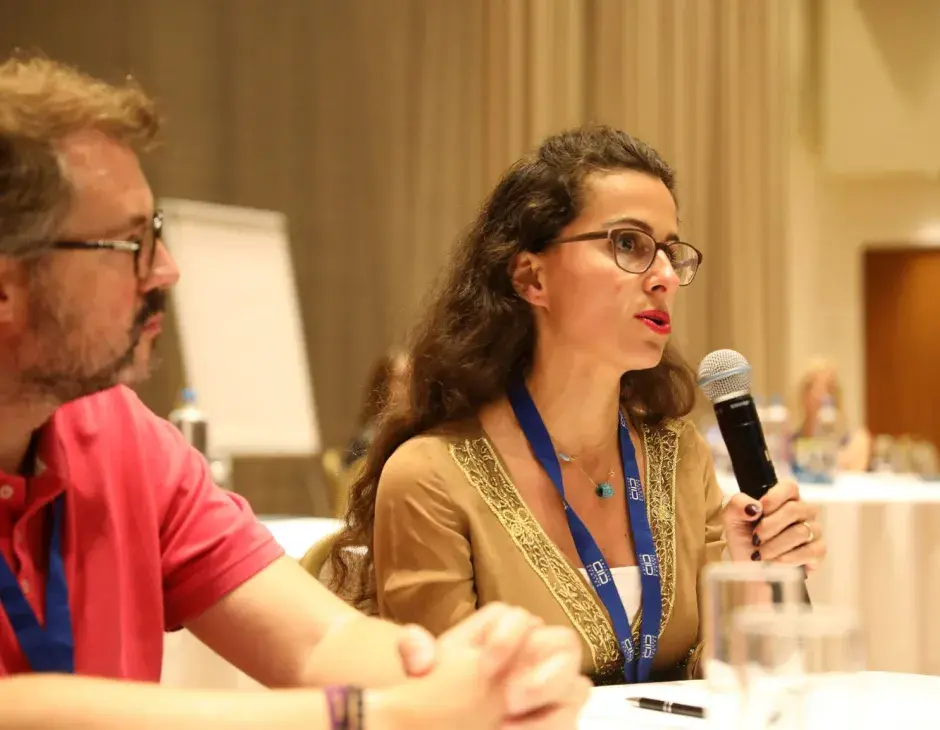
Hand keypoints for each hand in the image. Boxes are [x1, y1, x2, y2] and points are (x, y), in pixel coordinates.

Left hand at [397, 603, 589, 728]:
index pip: (519, 616)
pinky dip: (548, 727)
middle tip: (510, 700)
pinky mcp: (560, 716)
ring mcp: (555, 686)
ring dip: (549, 708)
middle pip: (565, 642)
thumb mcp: (422, 668)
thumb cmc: (440, 685)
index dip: (508, 636)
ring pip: (578, 686)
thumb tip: (421, 660)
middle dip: (544, 672)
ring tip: (507, 725)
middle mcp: (537, 652)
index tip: (485, 666)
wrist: (447, 714)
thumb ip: (416, 651)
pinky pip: (571, 719)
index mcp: (504, 630)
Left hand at [721, 480, 825, 570]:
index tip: (757, 513)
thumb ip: (737, 505)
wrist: (750, 570)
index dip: (773, 498)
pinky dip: (789, 558)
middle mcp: (803, 511)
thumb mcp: (732, 519)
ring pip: (801, 532)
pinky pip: (811, 551)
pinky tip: (776, 562)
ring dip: (775, 545)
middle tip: (755, 539)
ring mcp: (813, 530)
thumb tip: (755, 507)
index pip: (789, 487)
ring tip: (761, 554)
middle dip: (770, 526)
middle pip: (794, 509)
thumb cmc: (744, 540)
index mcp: (783, 498)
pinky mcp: (818, 551)